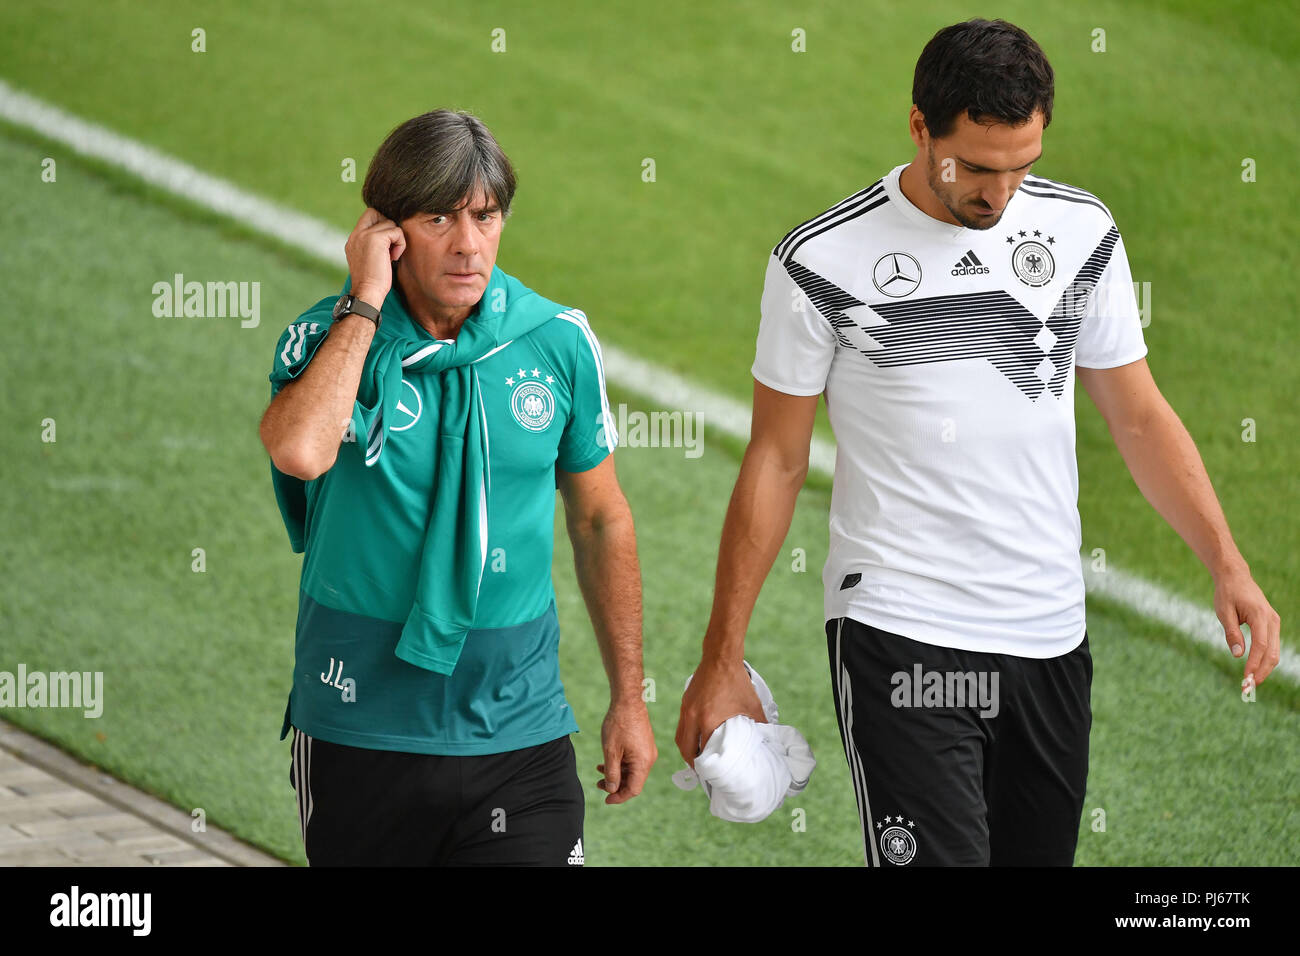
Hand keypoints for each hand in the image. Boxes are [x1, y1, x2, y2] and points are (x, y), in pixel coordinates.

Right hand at [344, 206, 405, 304]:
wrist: (367, 292)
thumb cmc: (372, 282)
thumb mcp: (368, 259)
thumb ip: (372, 245)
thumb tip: (388, 237)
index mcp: (353, 239)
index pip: (368, 216)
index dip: (381, 224)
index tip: (387, 243)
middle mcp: (357, 234)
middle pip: (377, 212)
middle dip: (388, 227)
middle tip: (390, 246)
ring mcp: (365, 234)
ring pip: (390, 223)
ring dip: (396, 239)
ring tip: (391, 256)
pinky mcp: (375, 238)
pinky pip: (396, 231)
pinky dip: (400, 244)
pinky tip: (394, 258)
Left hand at [596, 699, 655, 804]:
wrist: (628, 701)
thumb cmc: (618, 724)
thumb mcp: (611, 751)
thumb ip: (611, 772)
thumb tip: (612, 789)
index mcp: (643, 763)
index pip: (633, 789)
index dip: (619, 797)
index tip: (605, 799)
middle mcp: (649, 759)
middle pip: (634, 781)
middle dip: (616, 785)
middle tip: (598, 784)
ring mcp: (648, 752)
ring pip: (632, 771)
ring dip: (617, 774)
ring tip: (599, 771)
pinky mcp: (644, 745)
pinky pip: (634, 761)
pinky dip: (621, 764)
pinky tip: (606, 761)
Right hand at [674, 655, 765, 768]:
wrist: (720, 658)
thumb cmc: (737, 682)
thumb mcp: (752, 706)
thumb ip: (760, 725)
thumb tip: (768, 738)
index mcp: (708, 721)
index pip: (703, 751)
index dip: (706, 766)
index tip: (711, 775)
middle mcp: (692, 717)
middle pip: (685, 748)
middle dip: (691, 762)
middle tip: (701, 771)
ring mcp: (686, 709)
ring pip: (679, 737)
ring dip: (686, 749)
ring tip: (695, 758)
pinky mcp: (685, 701)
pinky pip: (681, 725)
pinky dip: (686, 735)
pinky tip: (694, 737)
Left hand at [1214, 564, 1281, 688]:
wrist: (1235, 577)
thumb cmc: (1227, 593)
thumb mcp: (1223, 611)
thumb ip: (1231, 633)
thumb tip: (1238, 655)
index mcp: (1260, 616)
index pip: (1261, 646)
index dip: (1254, 664)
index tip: (1245, 679)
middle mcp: (1272, 620)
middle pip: (1272, 653)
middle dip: (1261, 672)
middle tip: (1247, 688)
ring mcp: (1274, 623)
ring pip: (1274, 652)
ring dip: (1264, 669)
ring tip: (1249, 683)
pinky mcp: (1271, 625)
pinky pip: (1271, 647)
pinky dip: (1264, 660)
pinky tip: (1253, 670)